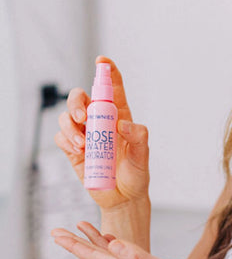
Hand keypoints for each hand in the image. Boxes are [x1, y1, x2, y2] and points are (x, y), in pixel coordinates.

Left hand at [51, 222, 220, 258]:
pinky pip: (123, 258)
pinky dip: (113, 246)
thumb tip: (113, 244)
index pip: (96, 258)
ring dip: (93, 243)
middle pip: (97, 258)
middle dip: (77, 243)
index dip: (75, 245)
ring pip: (109, 257)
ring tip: (81, 229)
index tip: (56, 234)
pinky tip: (113, 241)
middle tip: (57, 231)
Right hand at [55, 56, 149, 210]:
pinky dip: (66, 140)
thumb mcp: (143, 155)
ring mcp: (85, 134)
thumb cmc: (136, 173)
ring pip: (67, 116)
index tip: (102, 61)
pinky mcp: (73, 149)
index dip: (107, 72)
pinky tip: (78, 150)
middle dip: (77, 101)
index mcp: (120, 116)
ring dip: (70, 126)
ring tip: (82, 144)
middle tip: (82, 116)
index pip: (112, 89)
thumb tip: (123, 124)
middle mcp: (100, 121)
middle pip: (81, 98)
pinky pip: (61, 136)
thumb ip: (139, 137)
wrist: (123, 197)